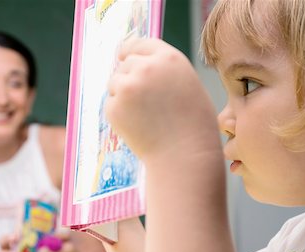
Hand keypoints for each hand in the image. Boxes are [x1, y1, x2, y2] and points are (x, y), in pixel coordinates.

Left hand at [106, 38, 217, 161]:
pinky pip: (111, 104)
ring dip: (123, 95)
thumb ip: (164, 71)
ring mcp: (128, 87)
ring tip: (145, 116)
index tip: (123, 55)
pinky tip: (138, 126)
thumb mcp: (187, 84)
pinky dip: (119, 114)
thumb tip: (137, 65)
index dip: (130, 50)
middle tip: (144, 102)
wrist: (185, 155)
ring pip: (115, 83)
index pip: (140, 43)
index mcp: (169, 58)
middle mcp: (146, 68)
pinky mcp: (114, 108)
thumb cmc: (193, 125)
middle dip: (129, 78)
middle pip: (125, 64)